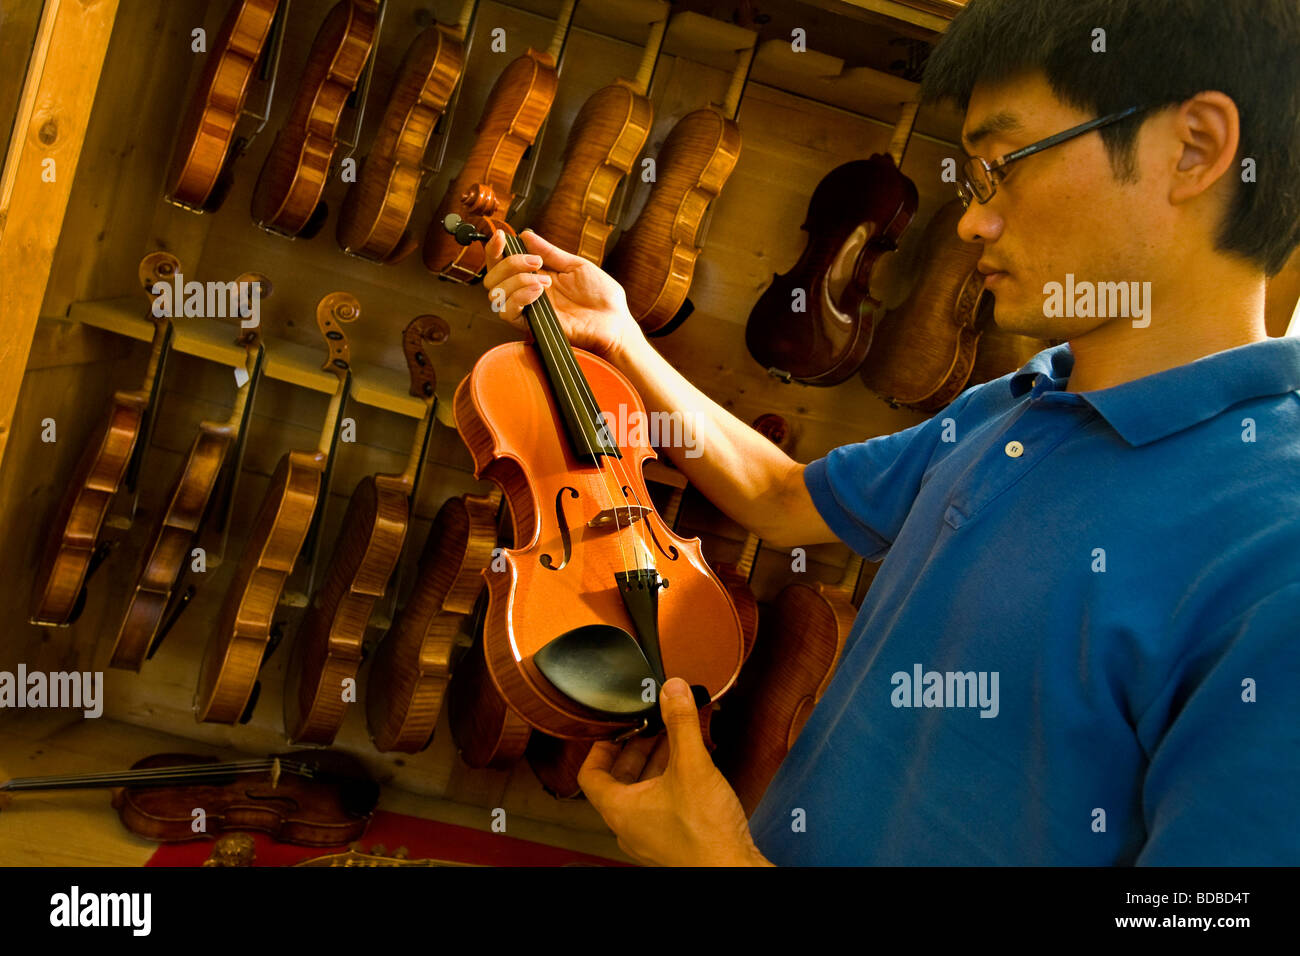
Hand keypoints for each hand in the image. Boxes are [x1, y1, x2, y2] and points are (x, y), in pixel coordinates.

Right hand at [480, 228, 643, 359]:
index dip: (494, 249)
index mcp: (535, 276)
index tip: (501, 236)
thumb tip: (526, 235)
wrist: (615, 320)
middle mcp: (527, 293)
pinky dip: (519, 296)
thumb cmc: (601, 296)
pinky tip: (539, 291)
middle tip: (535, 262)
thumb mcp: (576, 265)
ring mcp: (529, 309)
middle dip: (509, 263)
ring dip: (518, 279)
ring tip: (545, 281)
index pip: (501, 263)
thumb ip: (549, 252)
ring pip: (497, 293)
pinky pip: (509, 312)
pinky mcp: (532, 326)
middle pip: (492, 277)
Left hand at [578, 677, 771, 866]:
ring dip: (655, 764)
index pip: (591, 774)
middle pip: (620, 780)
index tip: (614, 728)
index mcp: (619, 809)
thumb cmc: (704, 834)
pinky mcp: (671, 841)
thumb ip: (680, 724)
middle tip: (652, 726)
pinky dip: (670, 782)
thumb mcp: (691, 766)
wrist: (731, 869)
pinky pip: (661, 804)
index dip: (600, 746)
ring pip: (642, 792)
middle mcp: (629, 826)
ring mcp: (650, 836)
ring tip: (674, 740)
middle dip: (637, 748)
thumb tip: (673, 691)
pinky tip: (691, 768)